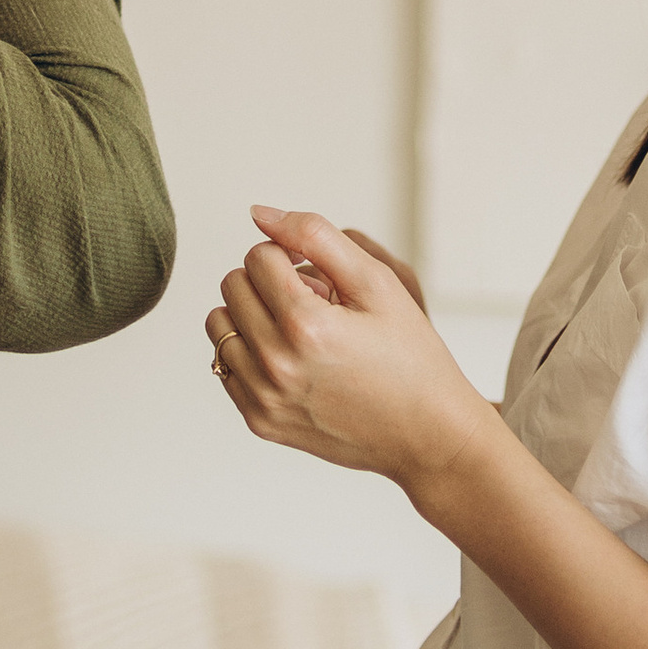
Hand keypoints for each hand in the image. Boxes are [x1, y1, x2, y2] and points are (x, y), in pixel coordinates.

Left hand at [206, 208, 482, 498]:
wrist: (427, 434)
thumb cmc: (411, 357)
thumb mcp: (378, 282)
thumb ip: (316, 236)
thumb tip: (259, 214)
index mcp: (305, 324)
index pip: (258, 256)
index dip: (290, 256)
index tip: (322, 278)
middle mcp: (276, 364)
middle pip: (233, 285)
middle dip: (268, 282)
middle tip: (315, 303)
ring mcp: (264, 397)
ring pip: (220, 324)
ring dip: (253, 316)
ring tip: (300, 331)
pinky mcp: (260, 420)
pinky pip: (225, 365)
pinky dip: (250, 352)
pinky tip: (292, 359)